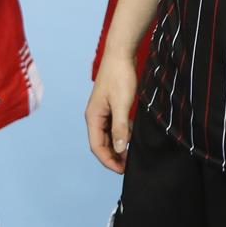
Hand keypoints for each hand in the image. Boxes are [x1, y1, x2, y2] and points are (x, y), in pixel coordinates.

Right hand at [85, 52, 137, 172]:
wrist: (121, 55)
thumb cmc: (119, 77)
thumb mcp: (122, 104)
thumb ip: (120, 127)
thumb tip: (120, 149)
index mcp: (93, 116)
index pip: (97, 146)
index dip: (108, 160)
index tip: (122, 170)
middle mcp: (95, 116)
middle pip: (101, 143)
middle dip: (113, 157)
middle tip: (128, 167)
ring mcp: (103, 112)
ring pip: (108, 136)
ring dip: (117, 148)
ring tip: (131, 156)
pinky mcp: (111, 107)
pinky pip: (114, 127)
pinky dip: (122, 136)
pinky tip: (132, 139)